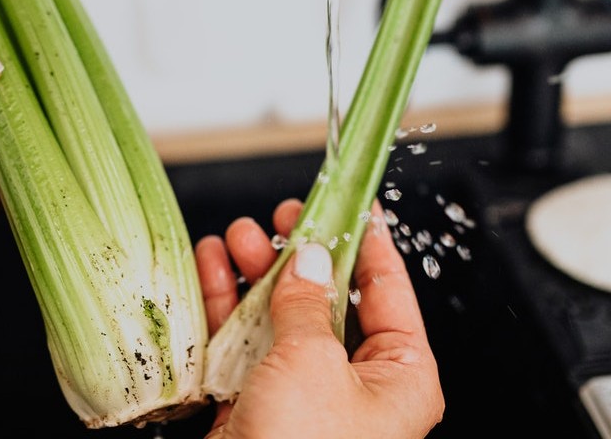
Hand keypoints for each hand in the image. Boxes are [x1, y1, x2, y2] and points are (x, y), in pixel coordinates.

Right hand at [194, 200, 444, 437]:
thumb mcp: (313, 361)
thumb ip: (307, 301)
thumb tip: (310, 255)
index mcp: (399, 377)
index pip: (389, 292)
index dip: (368, 242)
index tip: (353, 201)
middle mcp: (356, 387)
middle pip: (328, 298)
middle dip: (297, 254)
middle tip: (280, 216)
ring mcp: (303, 398)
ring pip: (280, 317)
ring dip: (254, 274)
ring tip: (233, 238)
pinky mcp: (257, 409)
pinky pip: (243, 345)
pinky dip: (225, 306)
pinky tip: (210, 268)